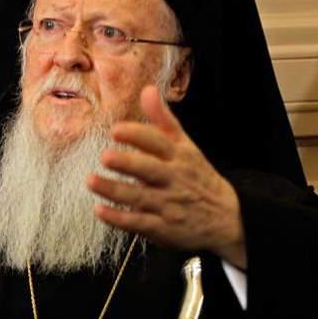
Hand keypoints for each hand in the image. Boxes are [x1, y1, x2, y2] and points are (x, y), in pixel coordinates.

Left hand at [86, 85, 246, 269]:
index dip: (137, 135)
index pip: (159, 142)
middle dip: (127, 163)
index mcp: (179, 156)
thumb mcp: (186, 146)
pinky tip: (100, 210)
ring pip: (139, 197)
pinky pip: (138, 223)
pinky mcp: (162, 228)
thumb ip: (163, 120)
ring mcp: (168, 204)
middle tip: (105, 156)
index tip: (116, 130)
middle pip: (149, 169)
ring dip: (114, 190)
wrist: (226, 218)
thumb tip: (147, 90)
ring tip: (91, 181)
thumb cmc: (197, 177)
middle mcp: (173, 179)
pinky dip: (119, 218)